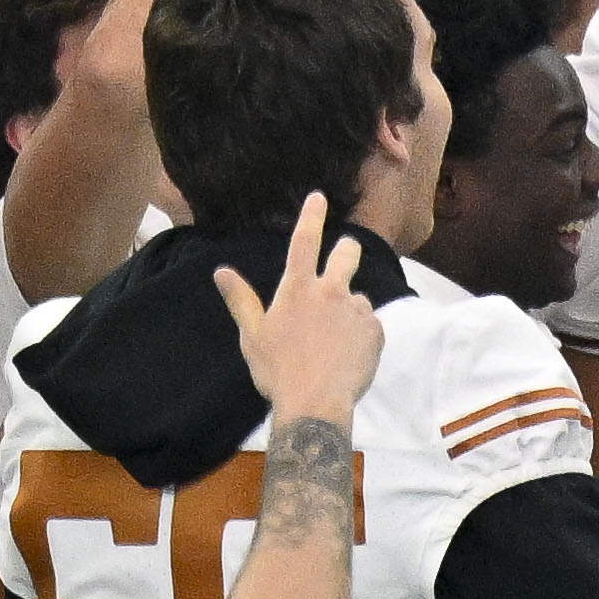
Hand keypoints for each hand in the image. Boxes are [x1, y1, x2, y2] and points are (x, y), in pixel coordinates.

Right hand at [209, 192, 379, 426]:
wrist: (316, 402)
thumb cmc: (277, 369)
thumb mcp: (252, 333)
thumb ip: (241, 299)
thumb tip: (221, 271)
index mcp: (297, 290)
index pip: (304, 242)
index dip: (311, 216)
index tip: (319, 196)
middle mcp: (331, 292)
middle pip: (346, 255)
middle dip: (347, 250)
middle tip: (344, 255)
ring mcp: (357, 310)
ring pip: (357, 297)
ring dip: (348, 309)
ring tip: (332, 340)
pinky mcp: (377, 330)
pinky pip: (369, 324)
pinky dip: (360, 333)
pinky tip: (346, 354)